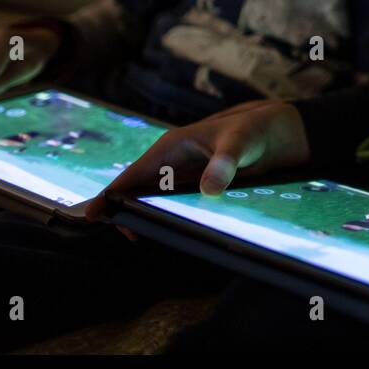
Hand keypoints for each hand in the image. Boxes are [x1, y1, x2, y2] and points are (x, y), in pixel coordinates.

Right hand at [83, 100, 309, 222]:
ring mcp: (182, 175)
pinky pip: (173, 204)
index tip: (90, 216)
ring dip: (145, 216)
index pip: (132, 174)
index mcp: (171, 147)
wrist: (277, 131)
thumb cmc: (254, 130)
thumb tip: (208, 189)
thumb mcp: (242, 144)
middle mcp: (171, 161)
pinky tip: (169, 234)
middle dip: (125, 211)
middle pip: (137, 191)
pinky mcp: (196, 186)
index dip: (109, 195)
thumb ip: (225, 163)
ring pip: (153, 200)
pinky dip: (165, 217)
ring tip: (142, 237)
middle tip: (130, 236)